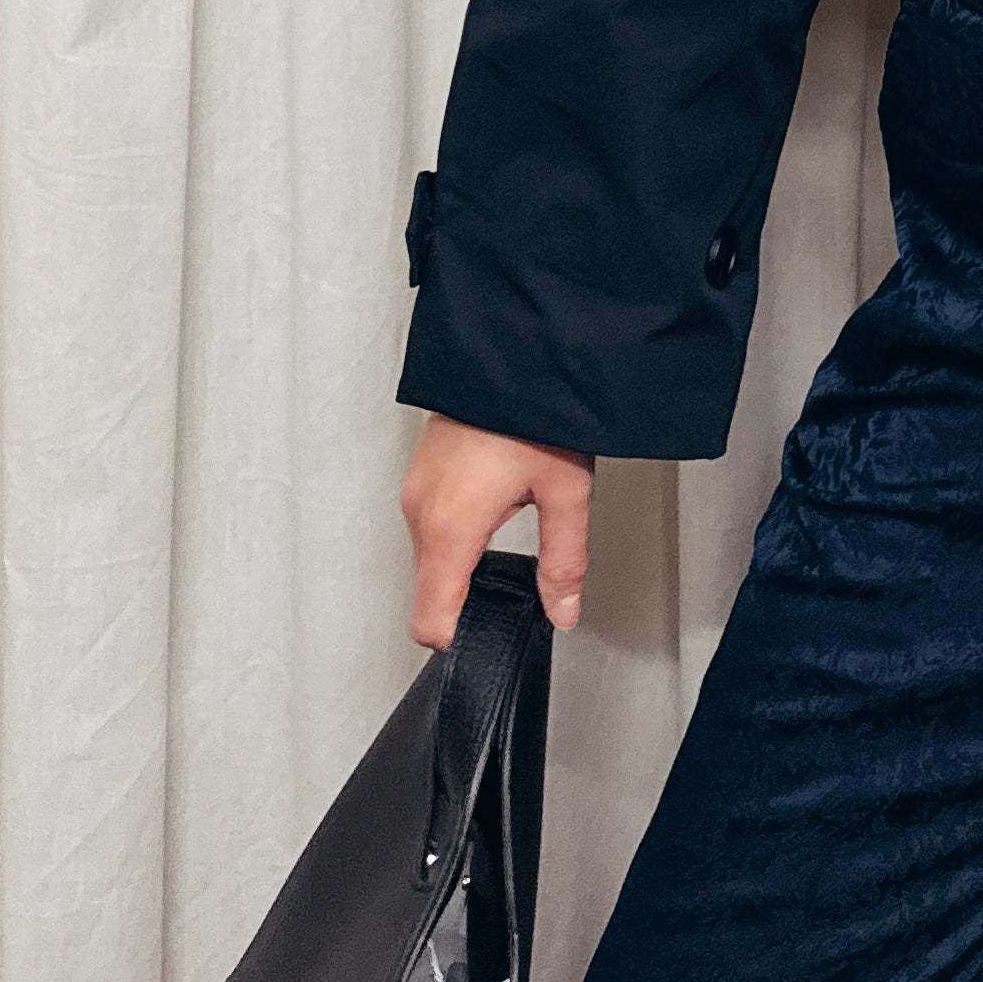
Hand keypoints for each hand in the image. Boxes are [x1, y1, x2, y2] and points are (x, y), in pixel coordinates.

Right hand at [402, 414, 595, 648]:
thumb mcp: (566, 490)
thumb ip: (563, 560)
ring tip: (513, 525)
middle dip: (467, 597)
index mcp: (450, 526)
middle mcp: (421, 510)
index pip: (429, 619)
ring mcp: (416, 486)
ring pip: (431, 553)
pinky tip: (498, 500)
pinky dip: (458, 527)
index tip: (486, 638)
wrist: (514, 342)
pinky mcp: (421, 468)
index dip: (458, 639)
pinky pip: (431, 519)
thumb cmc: (534, 405)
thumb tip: (561, 610)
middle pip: (431, 588)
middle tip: (516, 584)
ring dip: (464, 557)